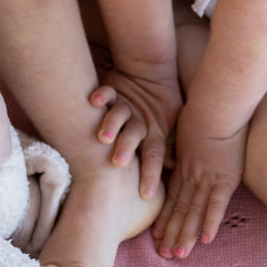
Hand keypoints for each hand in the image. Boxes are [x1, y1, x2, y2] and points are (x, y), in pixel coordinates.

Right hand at [88, 68, 181, 199]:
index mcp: (154, 133)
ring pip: (118, 116)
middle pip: (134, 136)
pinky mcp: (113, 91)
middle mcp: (139, 122)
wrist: (152, 71)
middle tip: (119, 163)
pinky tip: (93, 101)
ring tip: (103, 137)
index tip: (146, 195)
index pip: (154, 156)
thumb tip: (173, 167)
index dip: (151, 174)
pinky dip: (101, 95)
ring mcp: (125, 106)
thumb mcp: (168, 127)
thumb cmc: (160, 107)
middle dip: (126, 149)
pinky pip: (107, 92)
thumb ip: (168, 146)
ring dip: (112, 125)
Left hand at [153, 104, 246, 257]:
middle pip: (180, 209)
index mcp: (185, 166)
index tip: (157, 236)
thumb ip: (185, 147)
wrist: (216, 104)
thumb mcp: (188, 130)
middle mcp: (193, 176)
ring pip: (194, 211)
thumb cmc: (204, 111)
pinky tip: (206, 239)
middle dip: (172, 232)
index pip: (172, 198)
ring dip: (187, 234)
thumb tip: (183, 153)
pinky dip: (210, 222)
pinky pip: (216, 205)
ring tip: (179, 254)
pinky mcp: (224, 178)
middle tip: (164, 254)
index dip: (165, 218)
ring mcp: (208, 179)